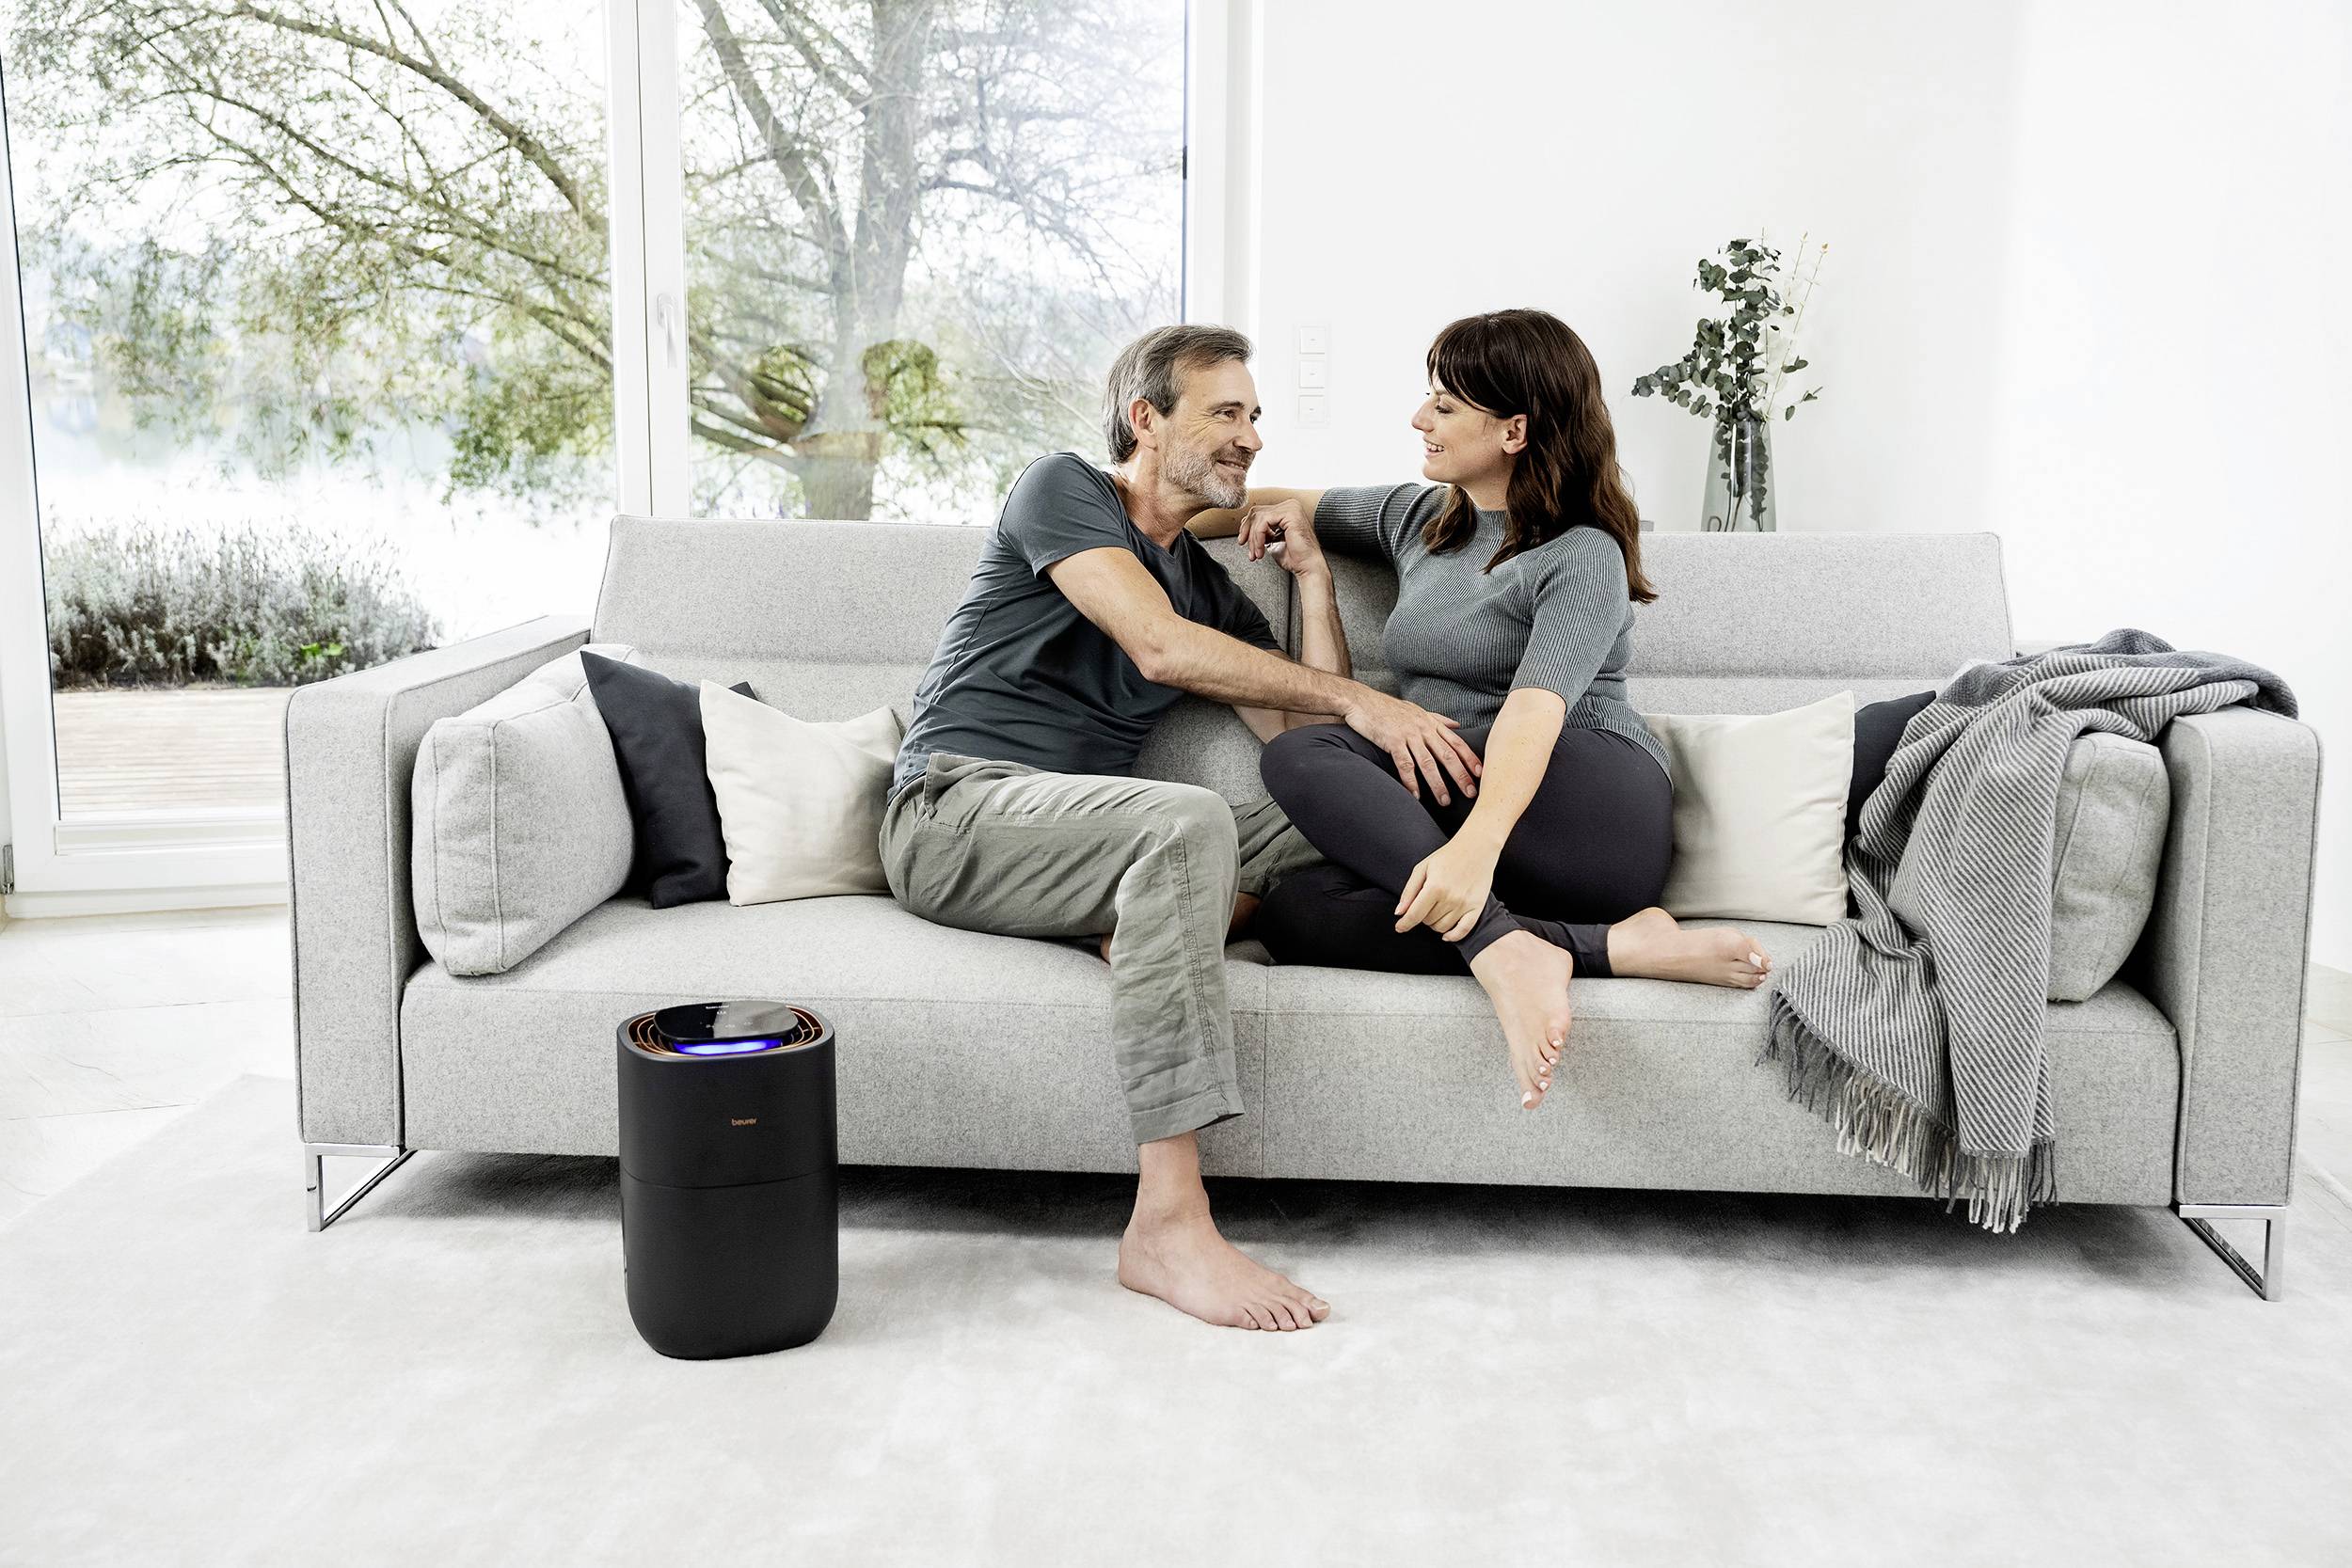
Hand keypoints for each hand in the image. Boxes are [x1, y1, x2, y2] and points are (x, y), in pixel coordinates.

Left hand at [1238, 497, 1324, 579]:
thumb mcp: (1272, 540)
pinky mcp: (1290, 514)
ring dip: (1253, 538)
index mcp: (1287, 510)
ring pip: (1258, 517)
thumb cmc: (1294, 557)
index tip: (1243, 541)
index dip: (1247, 527)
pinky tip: (1262, 550)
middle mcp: (1290, 506)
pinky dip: (1258, 538)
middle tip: (1246, 547)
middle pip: (1256, 512)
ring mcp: (1291, 508)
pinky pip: (1264, 521)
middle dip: (1247, 531)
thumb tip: (1245, 525)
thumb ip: (1262, 531)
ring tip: (1256, 553)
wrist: (1307, 567)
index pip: (1259, 512)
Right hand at [1341, 689, 1482, 804]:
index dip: (1470, 759)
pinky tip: (1415, 795)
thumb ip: (1437, 719)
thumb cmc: (1388, 708)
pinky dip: (1411, 781)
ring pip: (1428, 763)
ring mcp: (1408, 735)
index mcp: (1431, 723)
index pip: (1457, 743)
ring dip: (1438, 784)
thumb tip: (1456, 725)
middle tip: (1470, 793)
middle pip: (1447, 755)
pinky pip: (1405, 764)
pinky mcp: (1392, 741)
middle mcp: (1423, 729)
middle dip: (1461, 775)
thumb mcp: (1417, 710)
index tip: (1481, 774)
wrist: (1362, 701)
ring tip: (1445, 801)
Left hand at [1395, 836, 1499, 940]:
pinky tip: (1446, 935)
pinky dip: (1453, 936)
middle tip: (1427, 903)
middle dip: (1422, 915)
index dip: (1404, 924)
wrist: (1477, 848)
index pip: (1414, 915)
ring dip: (1435, 923)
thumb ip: (1409, 891)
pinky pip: (1463, 931)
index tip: (1399, 927)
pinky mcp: (1477, 907)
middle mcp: (1450, 898)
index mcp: (1434, 887)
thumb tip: (1399, 912)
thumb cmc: (1447, 856)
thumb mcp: (1423, 868)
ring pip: (1442, 928)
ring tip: (1437, 909)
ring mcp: (1464, 904)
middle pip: (1427, 921)